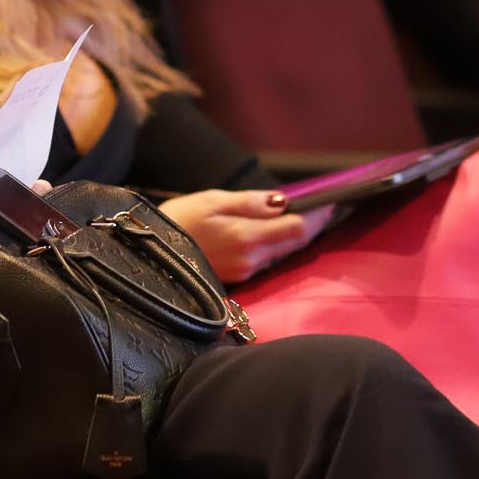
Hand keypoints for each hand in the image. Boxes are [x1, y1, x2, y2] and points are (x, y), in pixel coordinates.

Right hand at [159, 189, 327, 283]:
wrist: (148, 254)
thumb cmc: (177, 220)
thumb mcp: (212, 200)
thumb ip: (250, 202)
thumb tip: (282, 201)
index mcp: (246, 236)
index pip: (297, 229)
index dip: (317, 216)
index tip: (331, 201)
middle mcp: (250, 259)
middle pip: (295, 243)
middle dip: (312, 225)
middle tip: (327, 207)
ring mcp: (244, 271)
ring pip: (282, 252)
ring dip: (295, 235)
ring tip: (307, 215)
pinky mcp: (237, 277)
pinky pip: (267, 259)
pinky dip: (277, 244)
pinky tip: (278, 232)